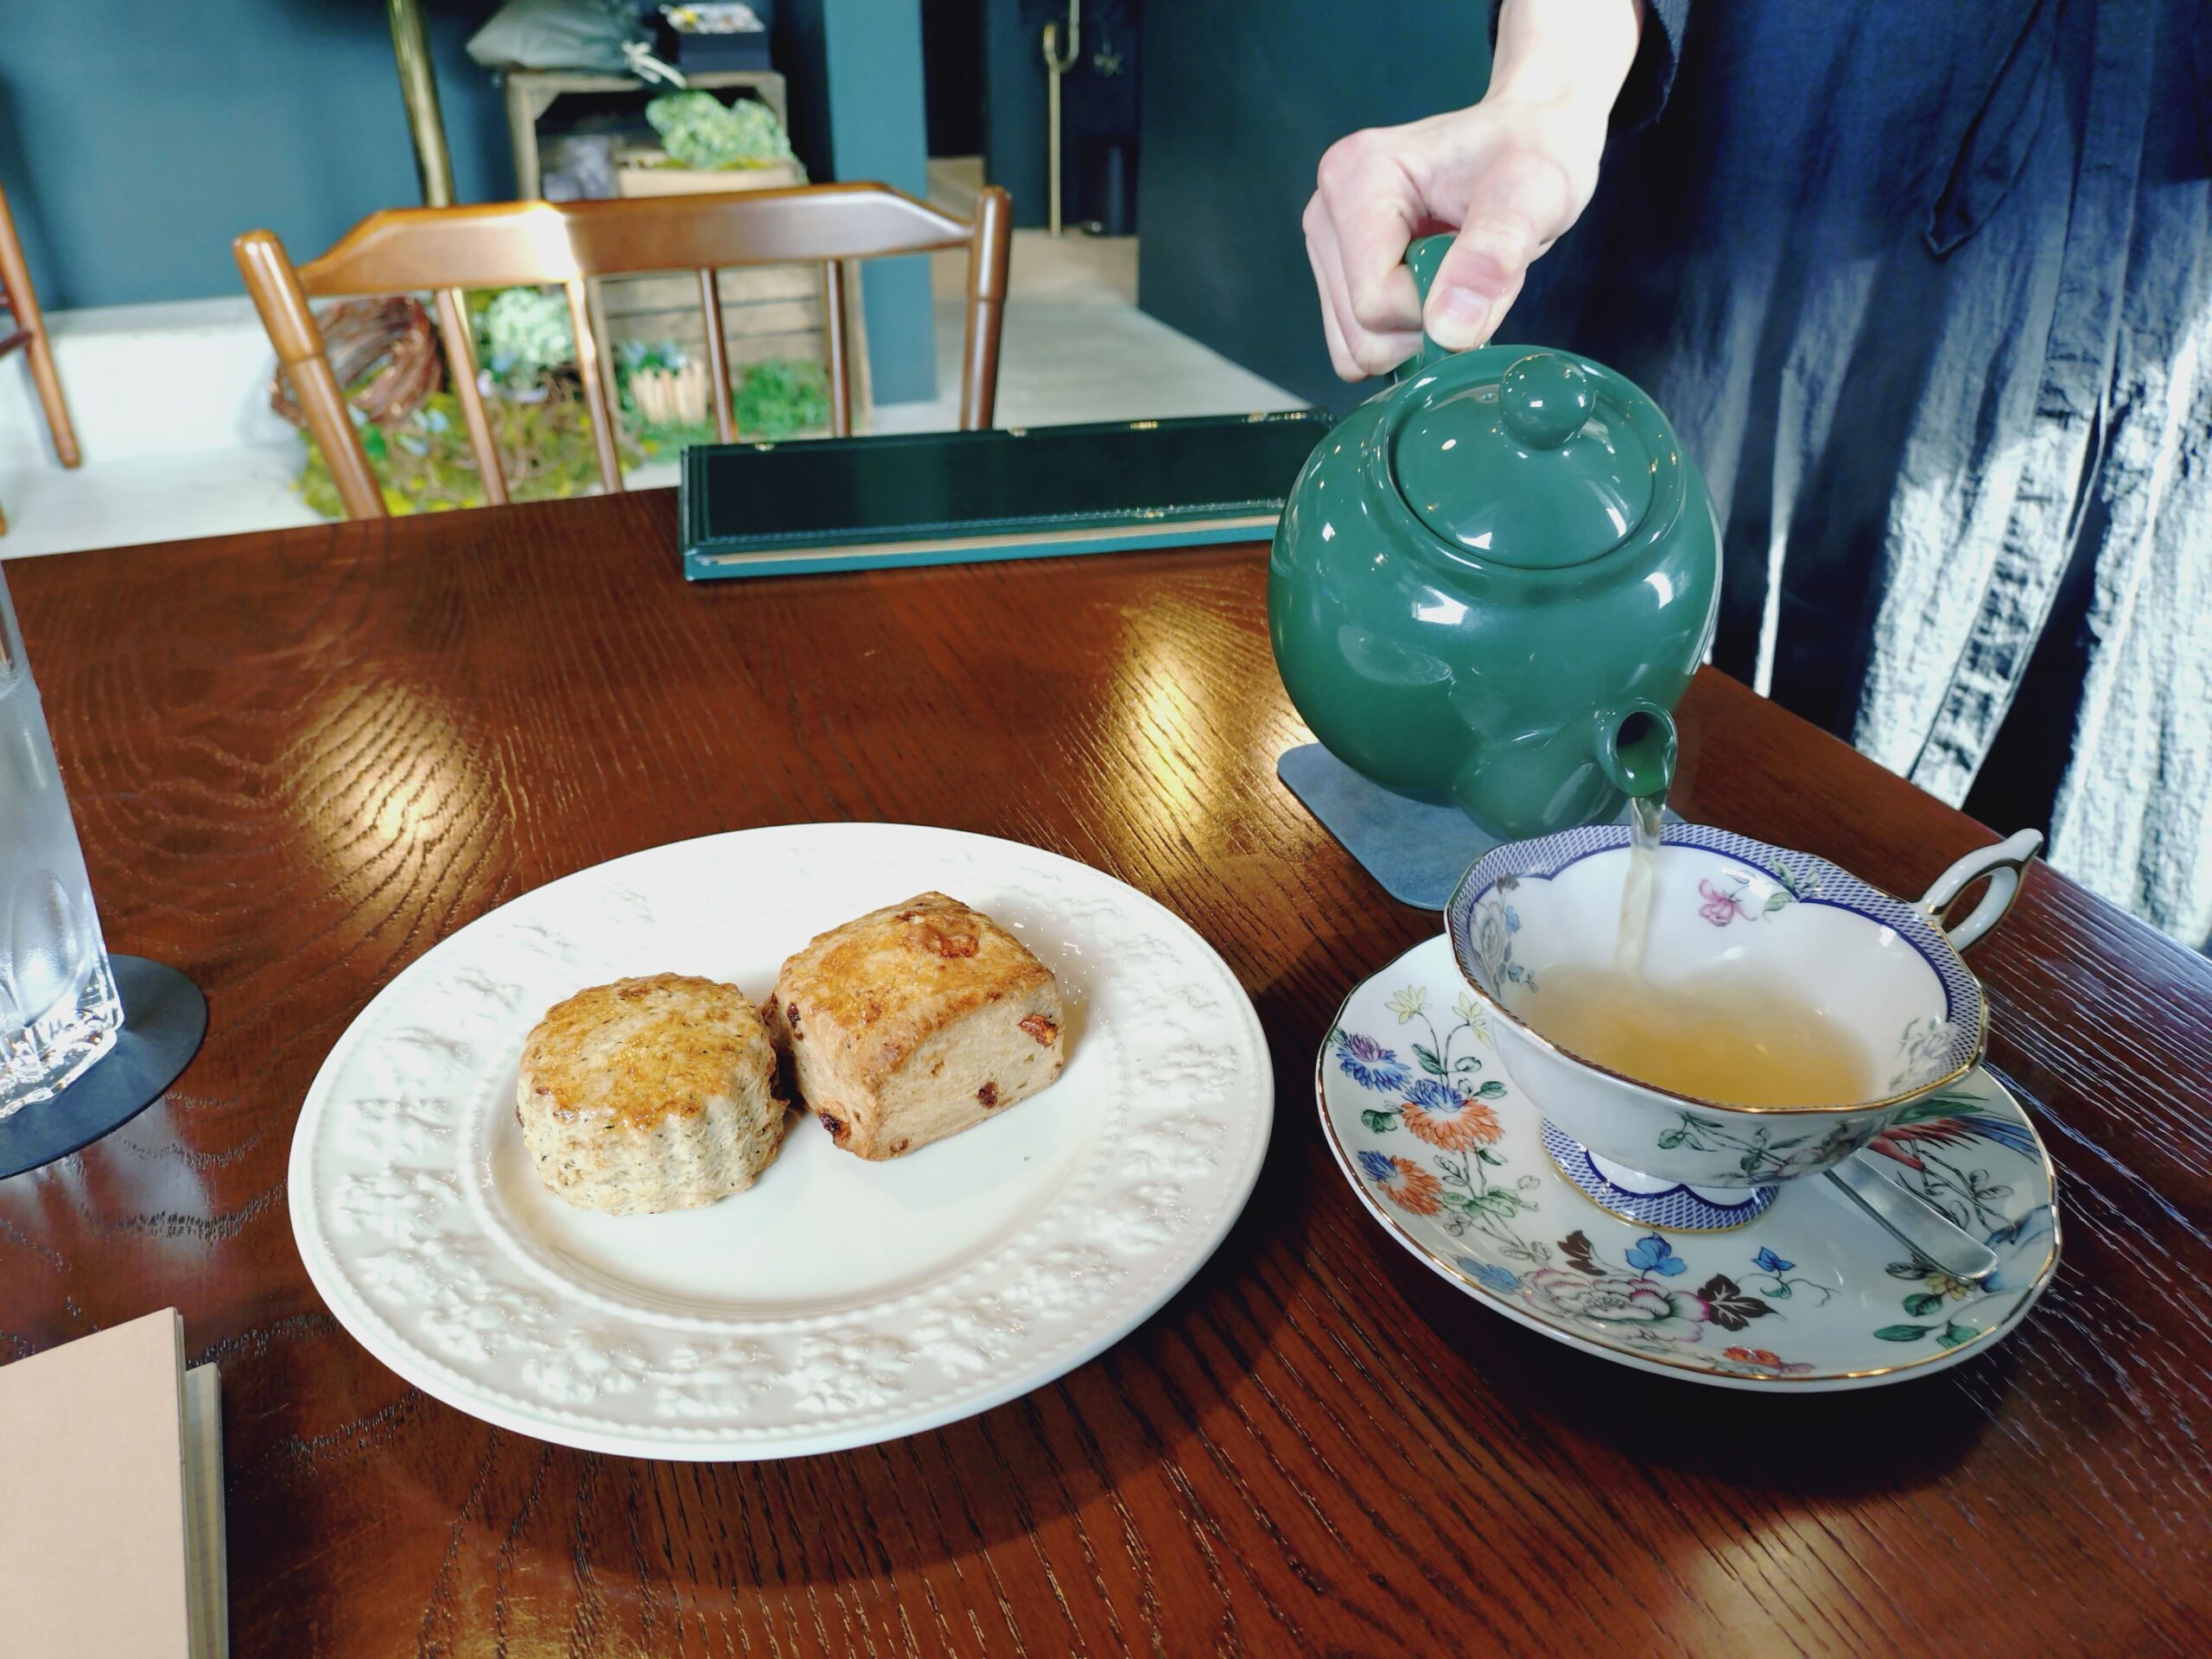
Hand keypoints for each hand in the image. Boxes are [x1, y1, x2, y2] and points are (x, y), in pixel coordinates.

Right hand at [1302, 0, 1641, 379]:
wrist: (1531, 135)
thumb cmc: (1534, 151)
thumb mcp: (1532, 195)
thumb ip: (1491, 257)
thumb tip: (1449, 331)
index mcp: (1354, 178)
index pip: (1376, 303)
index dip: (1439, 306)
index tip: (1480, 262)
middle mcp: (1326, 213)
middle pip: (1361, 333)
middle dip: (1428, 324)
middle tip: (1472, 268)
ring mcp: (1326, 246)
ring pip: (1357, 349)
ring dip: (1419, 332)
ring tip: (1455, 272)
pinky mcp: (1336, 274)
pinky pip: (1358, 346)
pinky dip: (1405, 337)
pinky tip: (1434, 287)